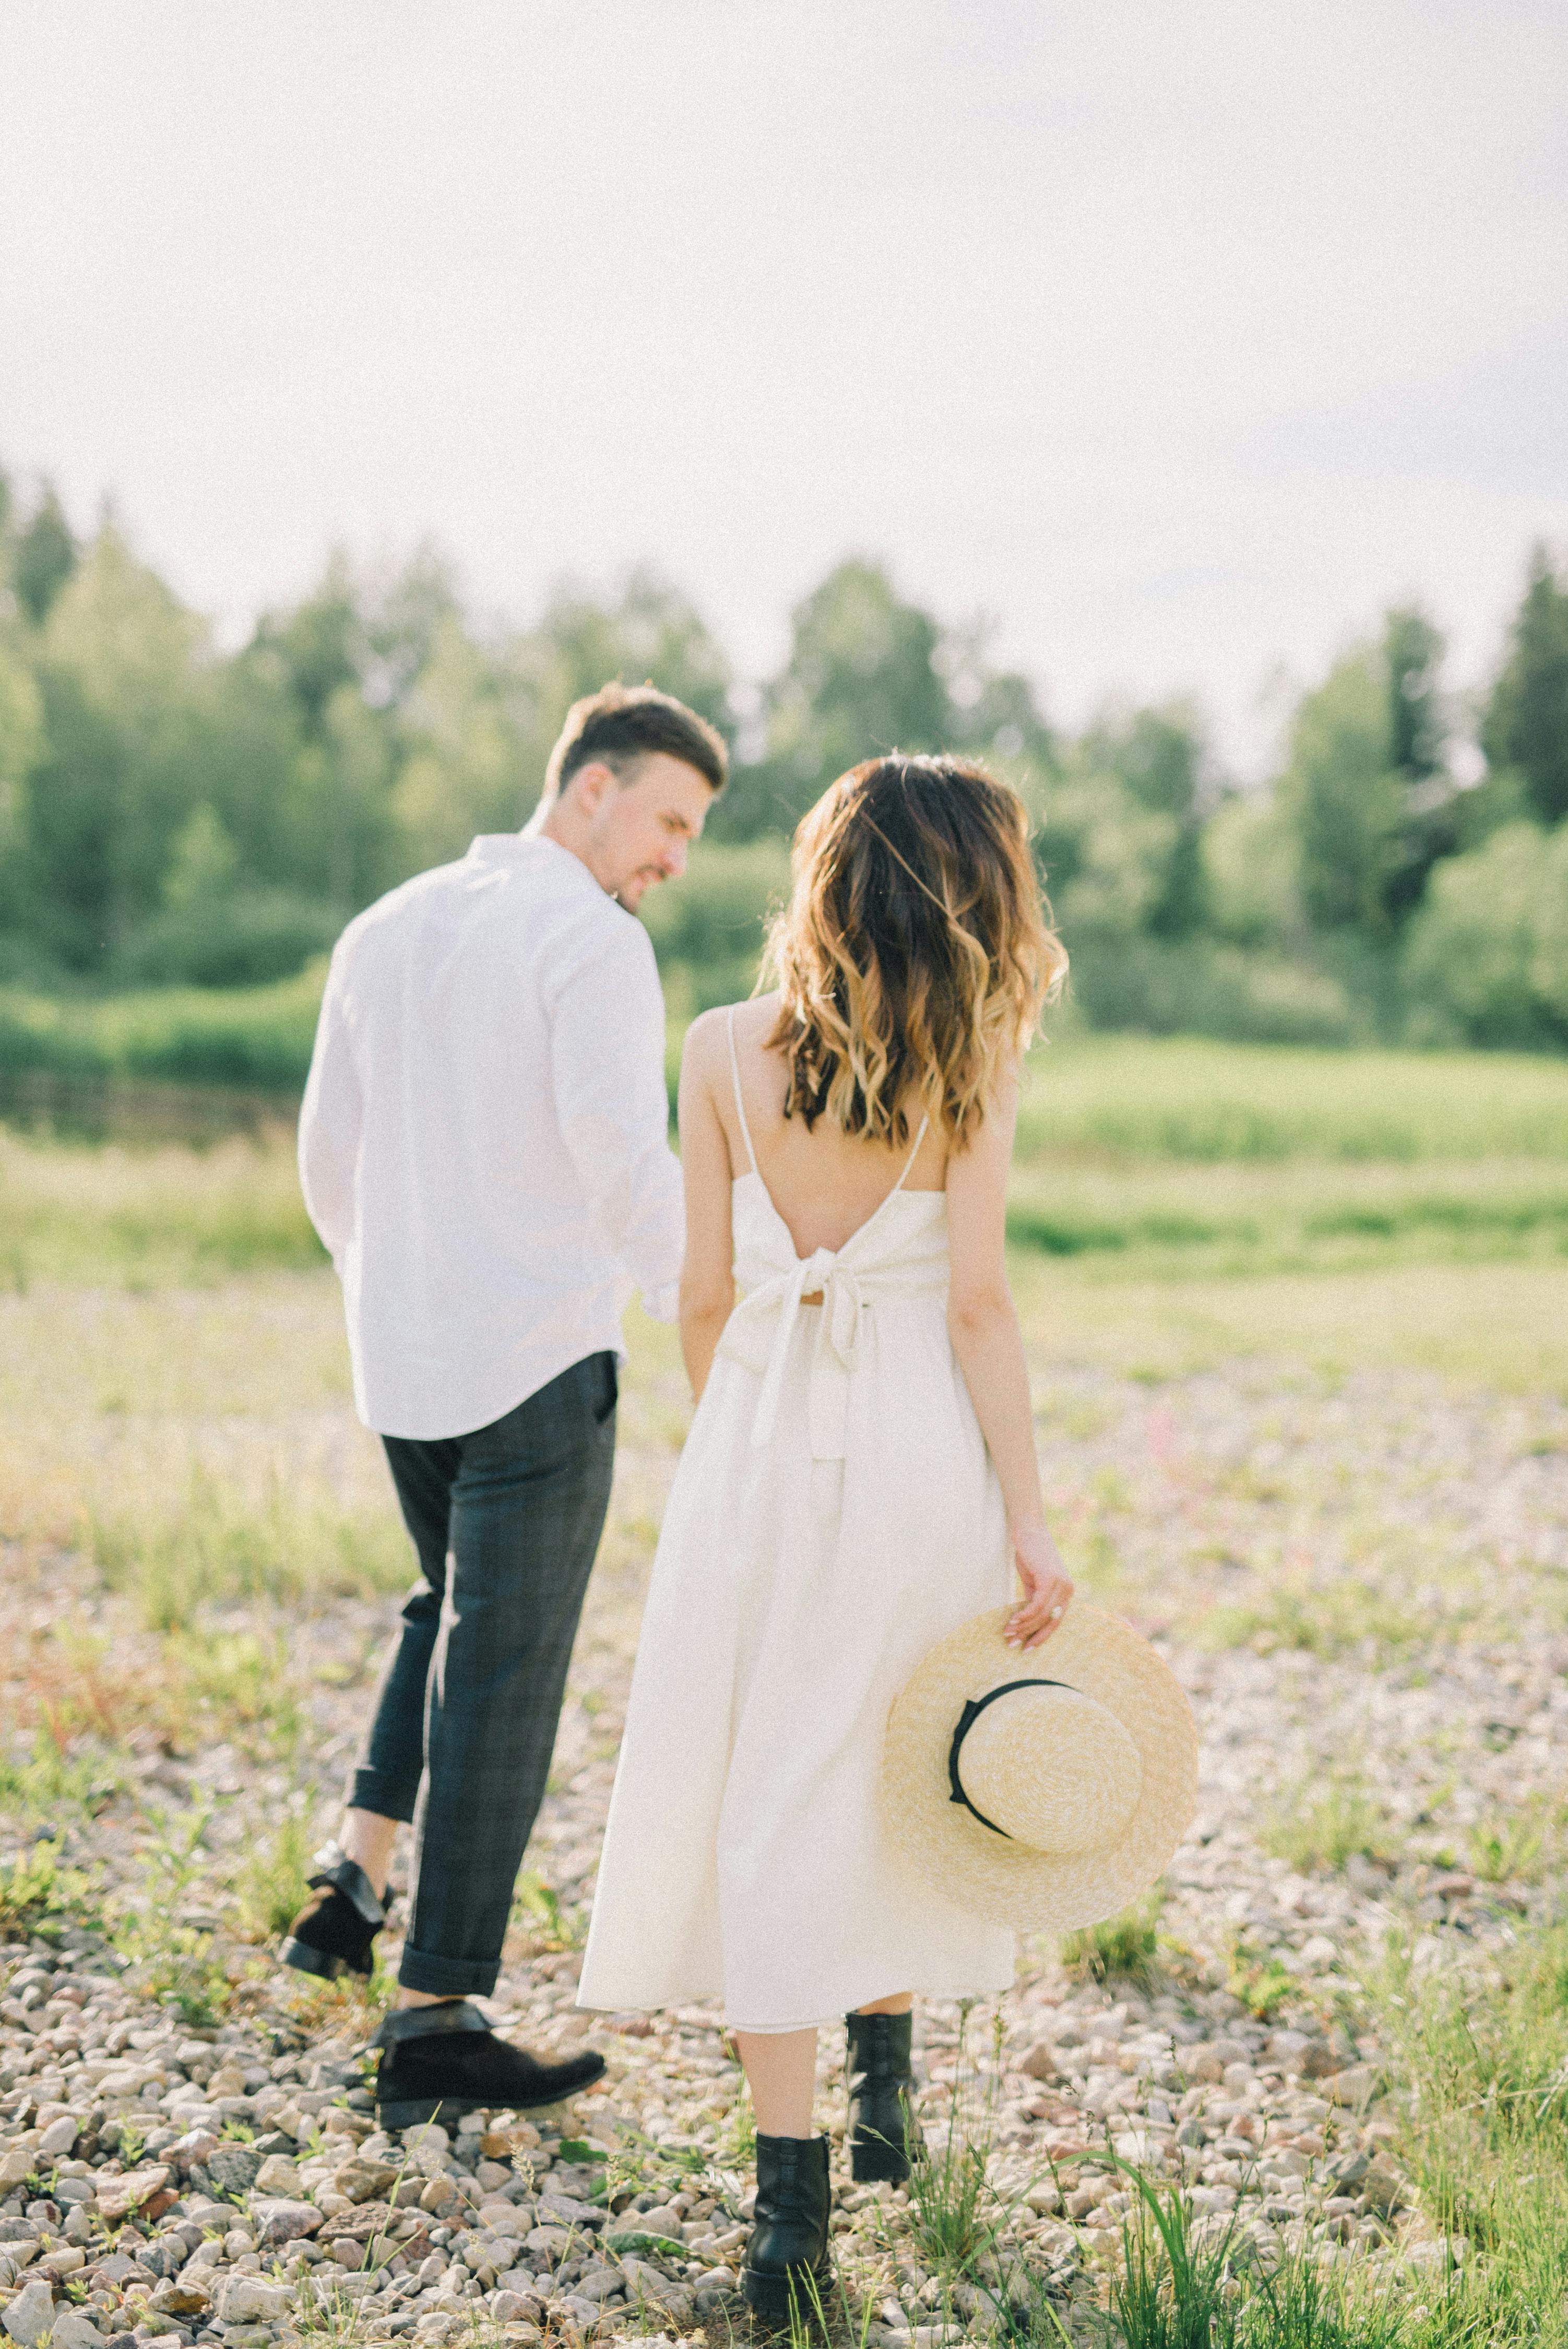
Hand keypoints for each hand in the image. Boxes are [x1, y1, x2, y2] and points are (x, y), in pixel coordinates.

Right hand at [1005, 1522, 1073, 1649]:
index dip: (1041, 1637)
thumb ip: (1034, 1600)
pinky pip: (1037, 1605)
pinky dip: (1024, 1615)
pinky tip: (1012, 1621)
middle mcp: (1068, 1590)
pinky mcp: (1050, 1579)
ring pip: (1041, 1615)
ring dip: (1022, 1626)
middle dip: (1031, 1636)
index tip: (1026, 1649)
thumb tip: (1026, 1621)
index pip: (1055, 1622)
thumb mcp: (1033, 1582)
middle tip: (1013, 1646)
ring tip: (1006, 1633)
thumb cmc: (1030, 1555)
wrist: (1028, 1531)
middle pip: (1050, 1622)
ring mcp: (1061, 1584)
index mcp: (1066, 1592)